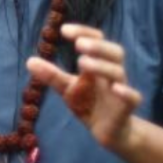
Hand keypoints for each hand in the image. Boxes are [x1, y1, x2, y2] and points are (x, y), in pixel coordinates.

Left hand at [27, 23, 140, 150]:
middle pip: (115, 52)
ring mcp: (120, 90)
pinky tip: (116, 88)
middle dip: (97, 46)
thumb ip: (51, 75)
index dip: (84, 32)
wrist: (108, 132)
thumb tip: (29, 61)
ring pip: (119, 73)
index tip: (64, 30)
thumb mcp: (66, 88)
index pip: (97, 40)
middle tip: (78, 44)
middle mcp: (111, 74)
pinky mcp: (126, 110)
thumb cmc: (88, 104)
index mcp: (98, 64)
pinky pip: (133, 98)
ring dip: (102, 66)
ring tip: (82, 62)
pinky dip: (127, 92)